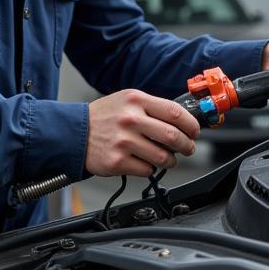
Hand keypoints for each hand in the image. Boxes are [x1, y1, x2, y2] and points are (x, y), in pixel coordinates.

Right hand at [85, 89, 199, 177]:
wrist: (73, 132)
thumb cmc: (103, 117)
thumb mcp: (127, 100)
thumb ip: (152, 107)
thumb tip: (181, 121)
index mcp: (136, 100)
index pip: (175, 113)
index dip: (191, 125)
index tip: (194, 131)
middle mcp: (130, 119)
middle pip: (173, 136)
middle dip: (187, 145)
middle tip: (188, 148)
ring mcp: (124, 141)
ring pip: (163, 157)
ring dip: (171, 160)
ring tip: (168, 158)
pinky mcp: (117, 161)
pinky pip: (147, 169)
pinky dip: (151, 168)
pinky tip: (145, 162)